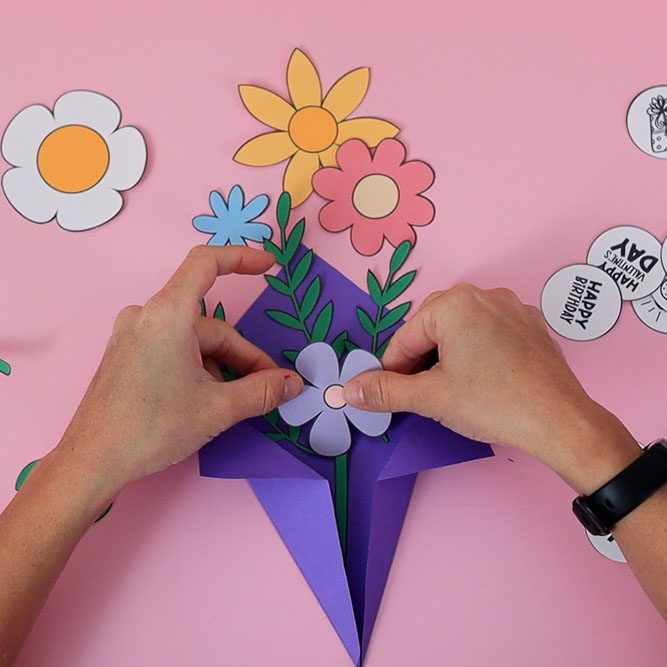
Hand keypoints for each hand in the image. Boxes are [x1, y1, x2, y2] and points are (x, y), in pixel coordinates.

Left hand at [55, 245, 302, 496]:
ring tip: (233, 402)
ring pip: (193, 340)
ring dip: (220, 366)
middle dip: (242, 355)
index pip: (206, 263)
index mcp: (168, 314)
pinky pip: (173, 349)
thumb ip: (262, 391)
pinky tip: (204, 400)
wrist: (92, 461)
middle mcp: (147, 315)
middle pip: (210, 324)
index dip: (242, 258)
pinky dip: (197, 367)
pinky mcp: (126, 354)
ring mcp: (132, 334)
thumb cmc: (152, 428)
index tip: (269, 266)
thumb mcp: (217, 409)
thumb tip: (294, 383)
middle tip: (267, 387)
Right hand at [343, 284, 639, 492]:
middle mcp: (483, 294)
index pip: (405, 338)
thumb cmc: (491, 403)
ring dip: (448, 355)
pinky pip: (490, 331)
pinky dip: (477, 351)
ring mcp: (512, 306)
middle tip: (425, 394)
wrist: (560, 421)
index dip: (393, 370)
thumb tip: (348, 390)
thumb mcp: (430, 398)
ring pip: (462, 329)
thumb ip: (385, 391)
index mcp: (453, 304)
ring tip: (454, 388)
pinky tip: (484, 379)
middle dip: (421, 360)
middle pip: (432, 327)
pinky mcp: (531, 324)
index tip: (391, 395)